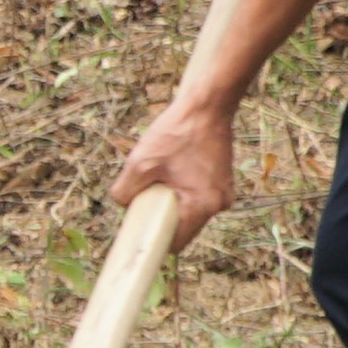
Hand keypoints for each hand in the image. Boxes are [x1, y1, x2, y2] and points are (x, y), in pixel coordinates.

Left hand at [115, 94, 236, 233]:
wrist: (206, 105)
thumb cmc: (177, 132)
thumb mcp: (140, 163)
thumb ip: (125, 192)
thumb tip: (123, 206)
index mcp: (203, 206)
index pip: (177, 243)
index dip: (155, 239)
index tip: (140, 228)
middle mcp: (219, 204)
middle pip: (183, 226)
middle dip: (163, 215)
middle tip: (148, 193)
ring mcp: (223, 192)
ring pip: (190, 209)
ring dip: (173, 199)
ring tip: (163, 174)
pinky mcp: (222, 180)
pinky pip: (197, 195)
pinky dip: (183, 188)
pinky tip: (175, 168)